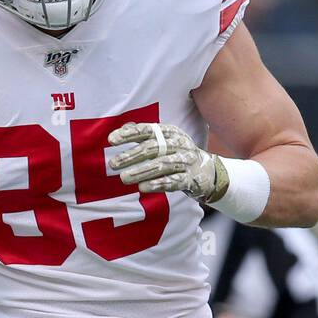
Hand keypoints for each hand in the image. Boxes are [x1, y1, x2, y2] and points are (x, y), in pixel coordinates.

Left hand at [107, 122, 229, 203]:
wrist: (207, 171)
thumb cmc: (176, 154)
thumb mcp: (163, 141)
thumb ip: (144, 135)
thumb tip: (122, 129)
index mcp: (169, 132)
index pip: (146, 130)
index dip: (128, 134)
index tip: (110, 140)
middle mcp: (178, 144)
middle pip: (153, 148)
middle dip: (131, 156)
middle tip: (113, 164)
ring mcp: (186, 161)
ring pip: (162, 165)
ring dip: (141, 171)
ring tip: (123, 178)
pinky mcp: (190, 179)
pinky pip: (174, 181)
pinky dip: (158, 184)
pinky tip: (143, 188)